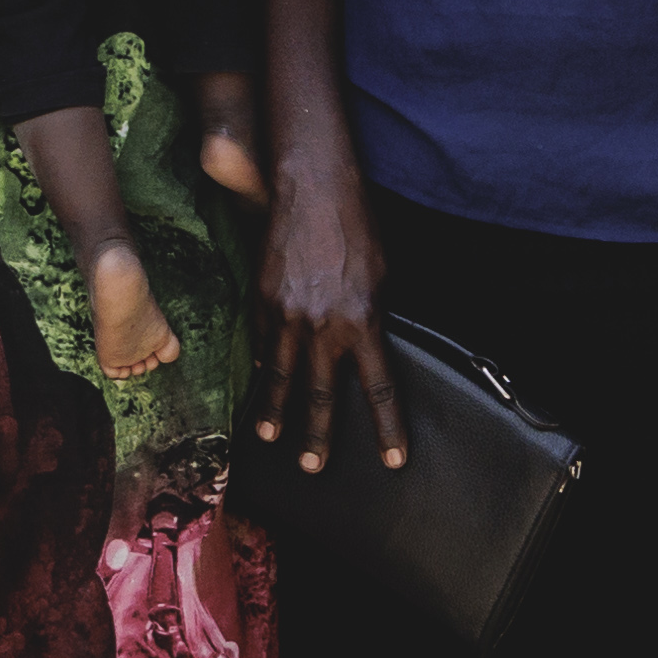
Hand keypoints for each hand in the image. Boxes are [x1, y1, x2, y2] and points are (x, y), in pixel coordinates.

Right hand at [250, 161, 404, 473]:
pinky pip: (265, 344)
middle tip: (313, 467)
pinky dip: (266, 366)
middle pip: (321, 395)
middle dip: (318, 436)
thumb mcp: (384, 276)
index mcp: (364, 323)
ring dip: (277, 412)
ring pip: (283, 377)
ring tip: (271, 438)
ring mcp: (289, 317)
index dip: (388, 429)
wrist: (312, 191)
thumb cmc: (357, 227)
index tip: (393, 459)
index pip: (380, 390)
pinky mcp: (264, 301)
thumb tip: (371, 347)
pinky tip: (264, 383)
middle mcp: (325, 327)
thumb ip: (375, 317)